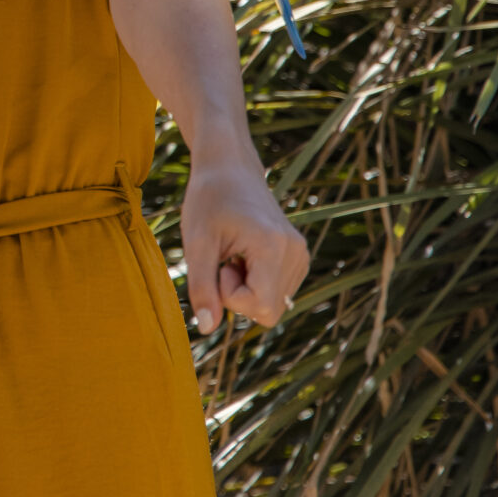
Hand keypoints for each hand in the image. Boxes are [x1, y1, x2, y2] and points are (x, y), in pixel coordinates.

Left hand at [180, 158, 306, 332]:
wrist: (229, 167)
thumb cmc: (208, 199)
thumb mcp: (196, 242)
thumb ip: (202, 287)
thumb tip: (207, 328)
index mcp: (274, 247)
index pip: (259, 308)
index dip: (230, 296)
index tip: (219, 264)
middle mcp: (296, 252)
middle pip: (268, 310)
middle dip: (239, 295)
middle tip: (225, 260)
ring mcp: (301, 254)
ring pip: (273, 303)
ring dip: (247, 288)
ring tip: (235, 253)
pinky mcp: (300, 255)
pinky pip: (278, 292)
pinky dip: (257, 282)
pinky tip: (246, 254)